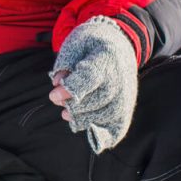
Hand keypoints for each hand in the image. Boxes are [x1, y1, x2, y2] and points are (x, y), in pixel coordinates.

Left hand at [50, 17, 137, 152]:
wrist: (119, 44)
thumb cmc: (91, 45)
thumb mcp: (75, 44)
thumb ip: (64, 64)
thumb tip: (57, 85)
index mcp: (107, 56)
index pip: (90, 78)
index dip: (70, 90)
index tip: (53, 95)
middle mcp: (121, 78)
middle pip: (95, 100)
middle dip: (71, 104)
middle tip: (56, 98)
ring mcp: (126, 95)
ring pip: (103, 116)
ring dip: (80, 118)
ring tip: (66, 113)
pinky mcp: (127, 109)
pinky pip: (117, 129)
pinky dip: (103, 137)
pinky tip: (90, 135)